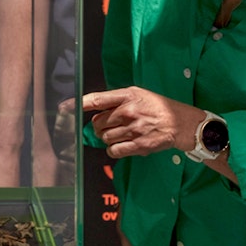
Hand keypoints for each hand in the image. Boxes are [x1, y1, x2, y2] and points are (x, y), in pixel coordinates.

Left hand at [81, 87, 203, 158]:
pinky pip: (114, 151)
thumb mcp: (137, 94)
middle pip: (97, 123)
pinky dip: (113, 150)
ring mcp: (133, 129)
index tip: (65, 107)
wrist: (180, 123)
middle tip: (111, 125)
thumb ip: (115, 100)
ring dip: (108, 138)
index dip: (78, 104)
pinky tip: (122, 144)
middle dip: (100, 126)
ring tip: (121, 133)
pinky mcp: (138, 145)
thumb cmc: (156, 107)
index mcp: (127, 95)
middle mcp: (128, 111)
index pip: (97, 99)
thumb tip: (93, 109)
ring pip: (104, 138)